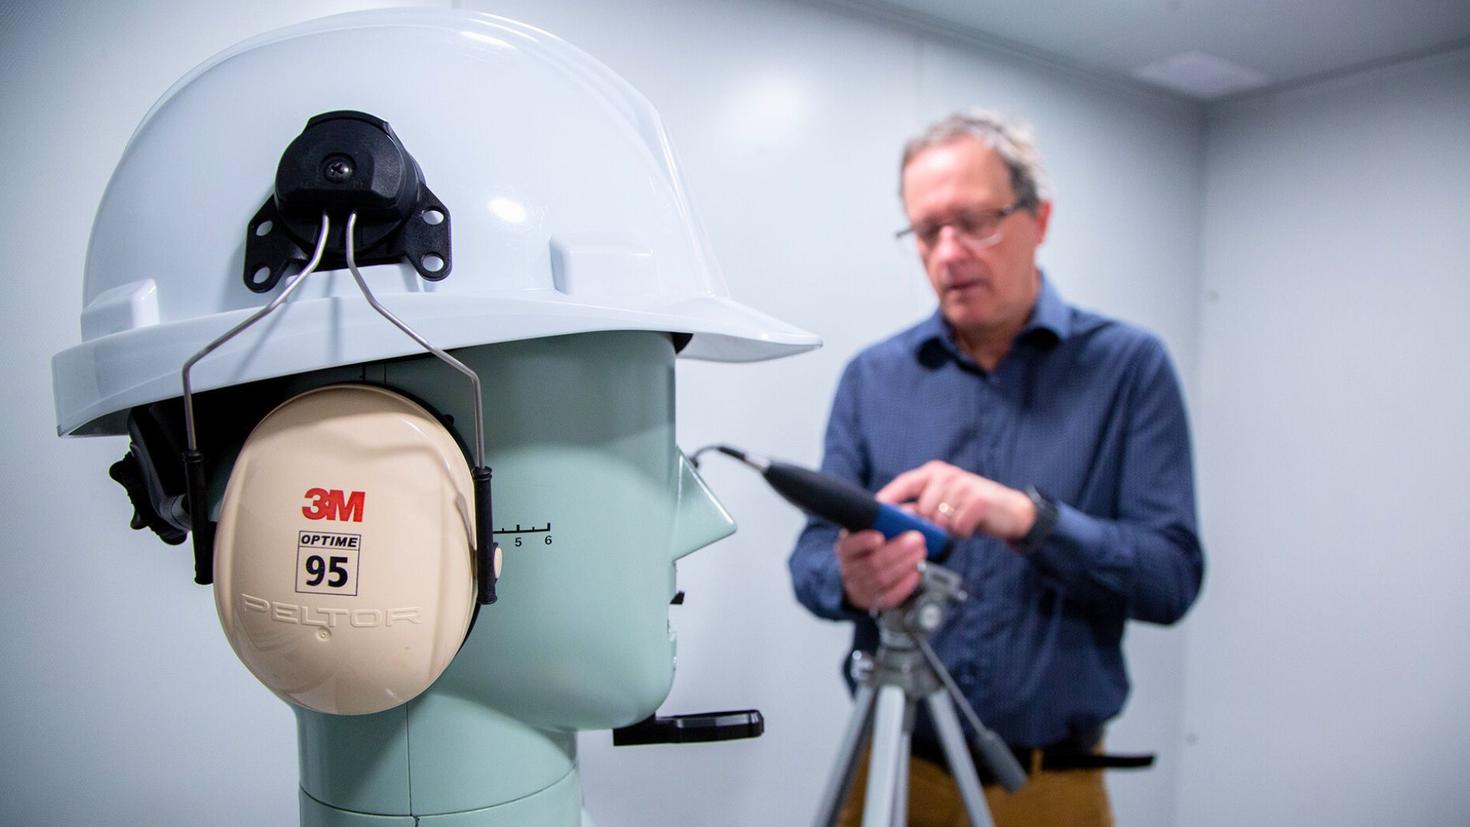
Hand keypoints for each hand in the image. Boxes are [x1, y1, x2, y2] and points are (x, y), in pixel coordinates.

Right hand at [835, 528, 925, 609]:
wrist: (859, 575)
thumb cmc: (868, 547)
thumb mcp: (869, 529)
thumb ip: (884, 521)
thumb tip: (906, 514)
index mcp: (845, 549)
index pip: (849, 546)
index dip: (863, 542)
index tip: (880, 536)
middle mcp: (848, 570)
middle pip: (872, 563)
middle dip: (897, 550)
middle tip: (917, 539)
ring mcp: (860, 588)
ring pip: (882, 579)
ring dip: (905, 564)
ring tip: (920, 552)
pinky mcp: (874, 601)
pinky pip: (890, 596)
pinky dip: (906, 583)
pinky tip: (917, 571)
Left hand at [876, 461, 1034, 541]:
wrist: (1010, 512)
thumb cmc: (970, 510)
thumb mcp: (941, 505)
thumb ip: (917, 510)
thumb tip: (887, 522)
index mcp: (933, 472)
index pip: (903, 484)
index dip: (887, 500)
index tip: (874, 516)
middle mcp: (946, 474)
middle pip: (920, 509)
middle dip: (928, 525)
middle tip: (943, 526)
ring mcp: (963, 484)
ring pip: (939, 520)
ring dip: (948, 530)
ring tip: (959, 523)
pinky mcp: (978, 499)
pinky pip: (957, 526)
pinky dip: (962, 532)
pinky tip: (970, 526)